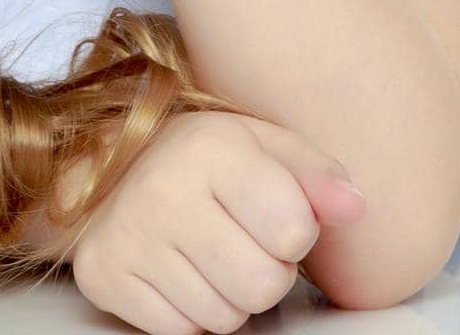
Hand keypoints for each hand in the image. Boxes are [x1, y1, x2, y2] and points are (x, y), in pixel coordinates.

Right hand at [68, 109, 366, 333]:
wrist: (110, 163)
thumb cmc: (204, 155)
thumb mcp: (264, 143)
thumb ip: (315, 174)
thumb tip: (356, 207)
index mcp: (212, 148)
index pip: (293, 228)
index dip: (296, 230)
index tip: (275, 211)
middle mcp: (164, 191)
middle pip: (262, 286)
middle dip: (267, 272)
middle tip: (244, 239)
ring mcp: (129, 237)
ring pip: (223, 317)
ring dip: (229, 295)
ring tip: (210, 250)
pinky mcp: (103, 275)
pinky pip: (180, 331)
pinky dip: (190, 310)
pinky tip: (179, 268)